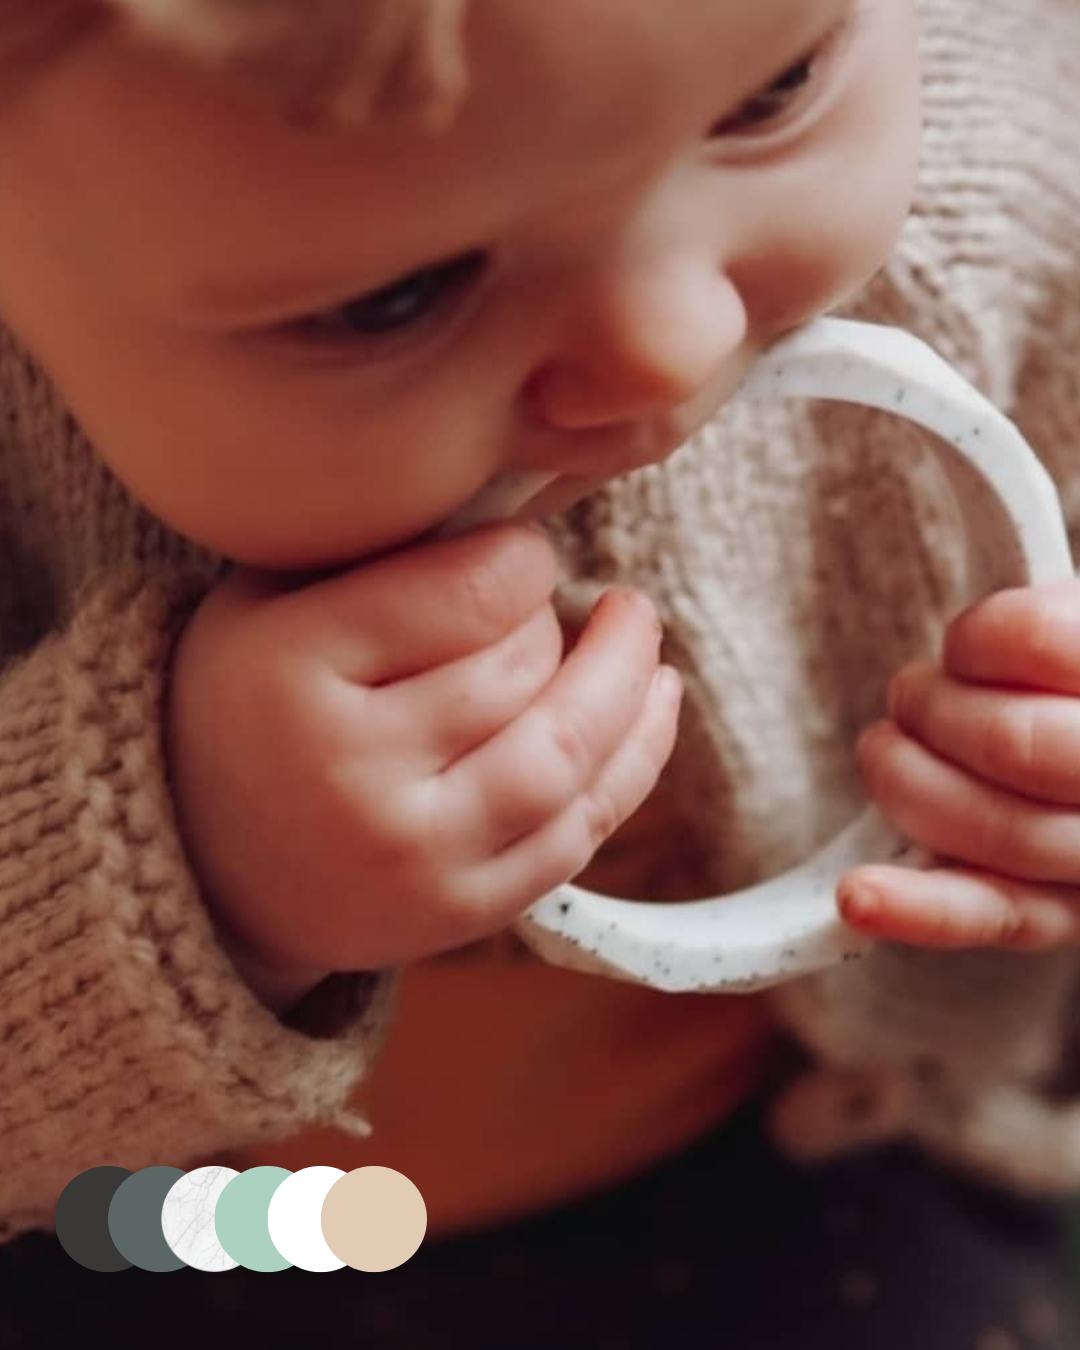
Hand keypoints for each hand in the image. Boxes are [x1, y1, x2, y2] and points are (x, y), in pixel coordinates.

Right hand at [165, 522, 681, 1008]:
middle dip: (555, 625)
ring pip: (567, 756)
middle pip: (521, 672)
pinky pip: (579, 833)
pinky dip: (635, 761)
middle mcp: (353, 774)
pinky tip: (656, 700)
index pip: (470, 593)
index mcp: (292, 672)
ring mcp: (414, 857)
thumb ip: (382, 557)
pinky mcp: (461, 914)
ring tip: (638, 629)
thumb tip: (531, 513)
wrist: (211, 866)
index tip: (519, 554)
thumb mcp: (272, 603)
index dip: (523, 558)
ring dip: (628, 684)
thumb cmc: (253, 705)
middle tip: (542, 603)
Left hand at [838, 577, 1079, 950]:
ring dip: (907, 781)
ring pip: (994, 829)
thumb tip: (967, 544)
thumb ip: (1042, 616)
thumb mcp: (1076, 625)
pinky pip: (992, 916)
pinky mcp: (1065, 917)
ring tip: (888, 751)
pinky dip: (916, 908)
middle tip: (912, 696)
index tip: (963, 646)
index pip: (1044, 642)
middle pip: (1014, 743)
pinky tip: (857, 895)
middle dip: (934, 711)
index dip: (983, 638)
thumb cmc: (1072, 686)